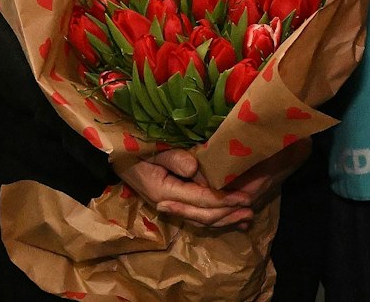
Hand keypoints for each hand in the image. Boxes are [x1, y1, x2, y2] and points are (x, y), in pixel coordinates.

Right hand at [113, 142, 306, 229]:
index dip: (224, 200)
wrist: (118, 158)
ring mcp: (171, 206)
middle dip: (228, 214)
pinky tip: (232, 219)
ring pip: (201, 220)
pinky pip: (197, 215)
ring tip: (247, 218)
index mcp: (164, 191)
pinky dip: (215, 218)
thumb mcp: (153, 148)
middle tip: (251, 210)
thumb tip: (195, 168)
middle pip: (203, 216)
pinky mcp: (174, 203)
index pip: (200, 200)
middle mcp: (168, 204)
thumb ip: (173, 157)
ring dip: (225, 220)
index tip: (245, 197)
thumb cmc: (136, 149)